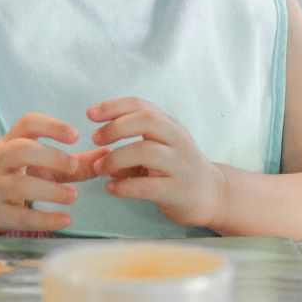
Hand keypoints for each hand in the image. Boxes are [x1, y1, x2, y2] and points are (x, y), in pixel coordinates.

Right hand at [0, 113, 104, 233]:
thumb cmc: (15, 175)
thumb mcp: (41, 164)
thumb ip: (74, 161)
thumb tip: (108, 156)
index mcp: (11, 141)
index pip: (28, 124)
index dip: (51, 126)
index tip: (75, 136)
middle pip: (19, 150)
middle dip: (49, 156)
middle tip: (74, 166)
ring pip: (18, 185)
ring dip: (49, 190)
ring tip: (73, 196)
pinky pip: (20, 217)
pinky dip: (44, 219)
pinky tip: (66, 220)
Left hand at [89, 98, 226, 229]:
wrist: (211, 195)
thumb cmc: (176, 168)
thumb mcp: (158, 149)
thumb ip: (131, 146)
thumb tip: (97, 153)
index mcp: (169, 126)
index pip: (142, 106)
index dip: (114, 106)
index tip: (90, 114)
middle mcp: (177, 140)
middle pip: (147, 121)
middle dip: (116, 127)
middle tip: (96, 139)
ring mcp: (180, 165)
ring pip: (147, 152)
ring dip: (116, 158)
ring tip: (100, 168)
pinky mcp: (178, 191)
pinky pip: (149, 186)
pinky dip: (125, 187)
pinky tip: (111, 188)